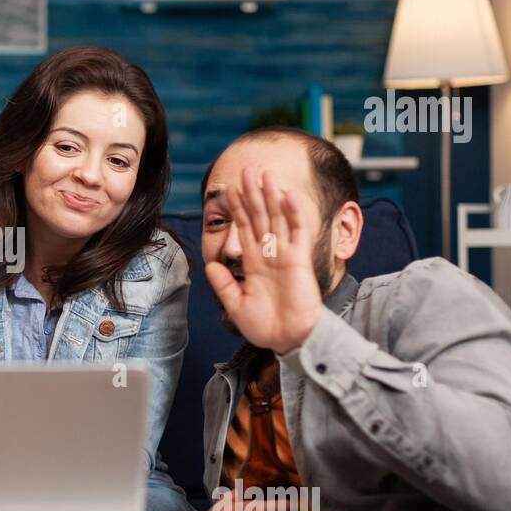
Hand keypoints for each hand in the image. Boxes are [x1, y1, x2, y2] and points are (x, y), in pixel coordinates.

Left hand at [203, 167, 324, 354]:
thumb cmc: (265, 326)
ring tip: (265, 173)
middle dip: (252, 194)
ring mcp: (285, 254)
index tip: (228, 190)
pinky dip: (293, 213)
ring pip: (277, 218)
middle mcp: (269, 254)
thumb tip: (210, 264)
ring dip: (271, 196)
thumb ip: (223, 284)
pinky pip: (297, 232)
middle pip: (260, 217)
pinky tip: (286, 195)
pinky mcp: (300, 259)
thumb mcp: (235, 304)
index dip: (237, 209)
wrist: (288, 340)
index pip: (244, 229)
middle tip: (246, 170)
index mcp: (254, 263)